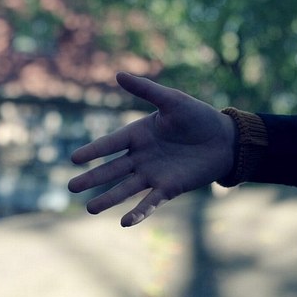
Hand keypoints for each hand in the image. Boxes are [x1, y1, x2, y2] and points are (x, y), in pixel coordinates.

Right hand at [68, 72, 235, 226]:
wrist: (224, 139)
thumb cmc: (198, 116)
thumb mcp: (172, 100)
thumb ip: (145, 90)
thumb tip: (118, 74)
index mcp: (137, 134)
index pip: (110, 144)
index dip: (92, 151)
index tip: (73, 158)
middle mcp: (141, 156)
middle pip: (112, 170)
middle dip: (92, 178)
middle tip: (71, 187)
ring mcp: (153, 174)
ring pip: (125, 188)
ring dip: (108, 199)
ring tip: (89, 209)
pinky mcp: (169, 188)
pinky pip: (150, 202)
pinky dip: (138, 212)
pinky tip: (125, 222)